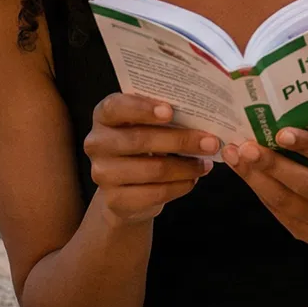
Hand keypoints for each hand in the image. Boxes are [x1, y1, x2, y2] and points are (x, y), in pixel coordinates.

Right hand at [84, 93, 220, 225]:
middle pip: (140, 140)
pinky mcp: (114, 200)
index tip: (170, 111)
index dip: (142, 108)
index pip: (115, 107)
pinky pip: (154, 193)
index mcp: (104, 116)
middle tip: (210, 141)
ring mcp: (102, 173)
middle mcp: (97, 143)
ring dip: (186, 167)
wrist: (127, 185)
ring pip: (152, 169)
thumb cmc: (144, 143)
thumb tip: (202, 115)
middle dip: (180, 140)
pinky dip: (179, 186)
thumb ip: (164, 115)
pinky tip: (192, 180)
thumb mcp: (148, 124)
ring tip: (205, 163)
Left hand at [222, 127, 307, 245]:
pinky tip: (244, 172)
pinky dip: (259, 188)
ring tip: (234, 156)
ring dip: (255, 177)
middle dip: (272, 165)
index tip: (281, 132)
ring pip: (284, 201)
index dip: (307, 145)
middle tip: (246, 147)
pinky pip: (278, 211)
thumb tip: (277, 123)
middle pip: (306, 184)